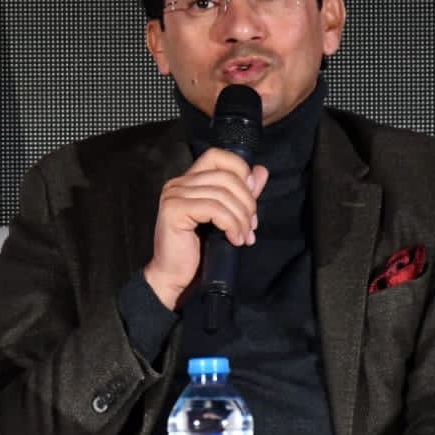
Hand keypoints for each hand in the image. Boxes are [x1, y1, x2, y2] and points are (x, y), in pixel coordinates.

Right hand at [143, 150, 268, 310]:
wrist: (176, 278)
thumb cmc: (198, 251)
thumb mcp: (226, 217)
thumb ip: (241, 194)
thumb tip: (260, 172)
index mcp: (189, 181)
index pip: (218, 156)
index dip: (240, 170)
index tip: (251, 196)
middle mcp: (178, 183)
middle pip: (226, 176)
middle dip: (246, 202)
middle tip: (251, 226)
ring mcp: (174, 195)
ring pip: (222, 194)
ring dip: (240, 217)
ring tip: (243, 236)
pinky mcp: (174, 210)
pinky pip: (213, 208)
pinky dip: (230, 224)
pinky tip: (234, 239)